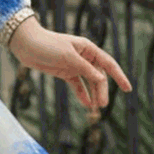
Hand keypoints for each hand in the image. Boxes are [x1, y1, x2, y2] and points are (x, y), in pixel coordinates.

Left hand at [7, 15, 131, 111]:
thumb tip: (102, 80)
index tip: (128, 89)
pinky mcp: (64, 72)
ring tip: (96, 109)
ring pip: (88, 82)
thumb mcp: (68, 58)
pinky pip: (77, 85)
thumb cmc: (47, 45)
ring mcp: (74, 65)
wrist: (25, 45)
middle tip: (102, 105)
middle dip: (101, 90)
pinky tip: (86, 104)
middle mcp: (84, 57)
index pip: (108, 64)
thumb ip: (85, 69)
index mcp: (88, 48)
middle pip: (98, 76)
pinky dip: (81, 94)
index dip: (119, 76)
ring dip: (93, 94)